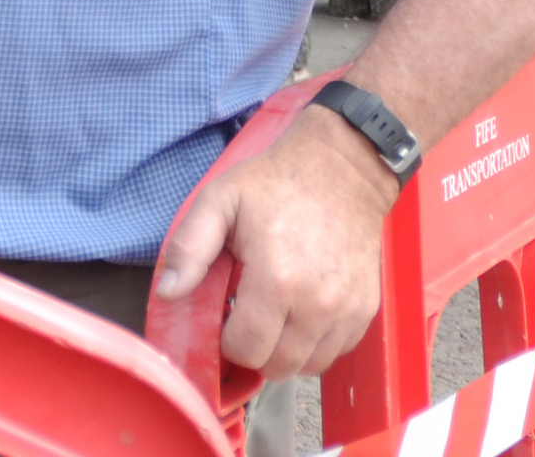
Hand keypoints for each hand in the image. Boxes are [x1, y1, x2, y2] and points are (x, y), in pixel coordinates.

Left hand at [154, 106, 394, 378]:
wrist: (341, 169)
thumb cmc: (275, 183)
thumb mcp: (219, 201)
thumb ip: (189, 248)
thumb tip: (169, 292)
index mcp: (277, 281)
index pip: (245, 350)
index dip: (226, 339)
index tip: (225, 313)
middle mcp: (317, 305)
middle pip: (277, 366)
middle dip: (254, 349)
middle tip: (246, 316)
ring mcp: (347, 310)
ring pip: (308, 366)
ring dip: (285, 351)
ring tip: (274, 314)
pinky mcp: (366, 310)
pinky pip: (336, 351)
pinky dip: (315, 343)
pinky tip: (301, 311)